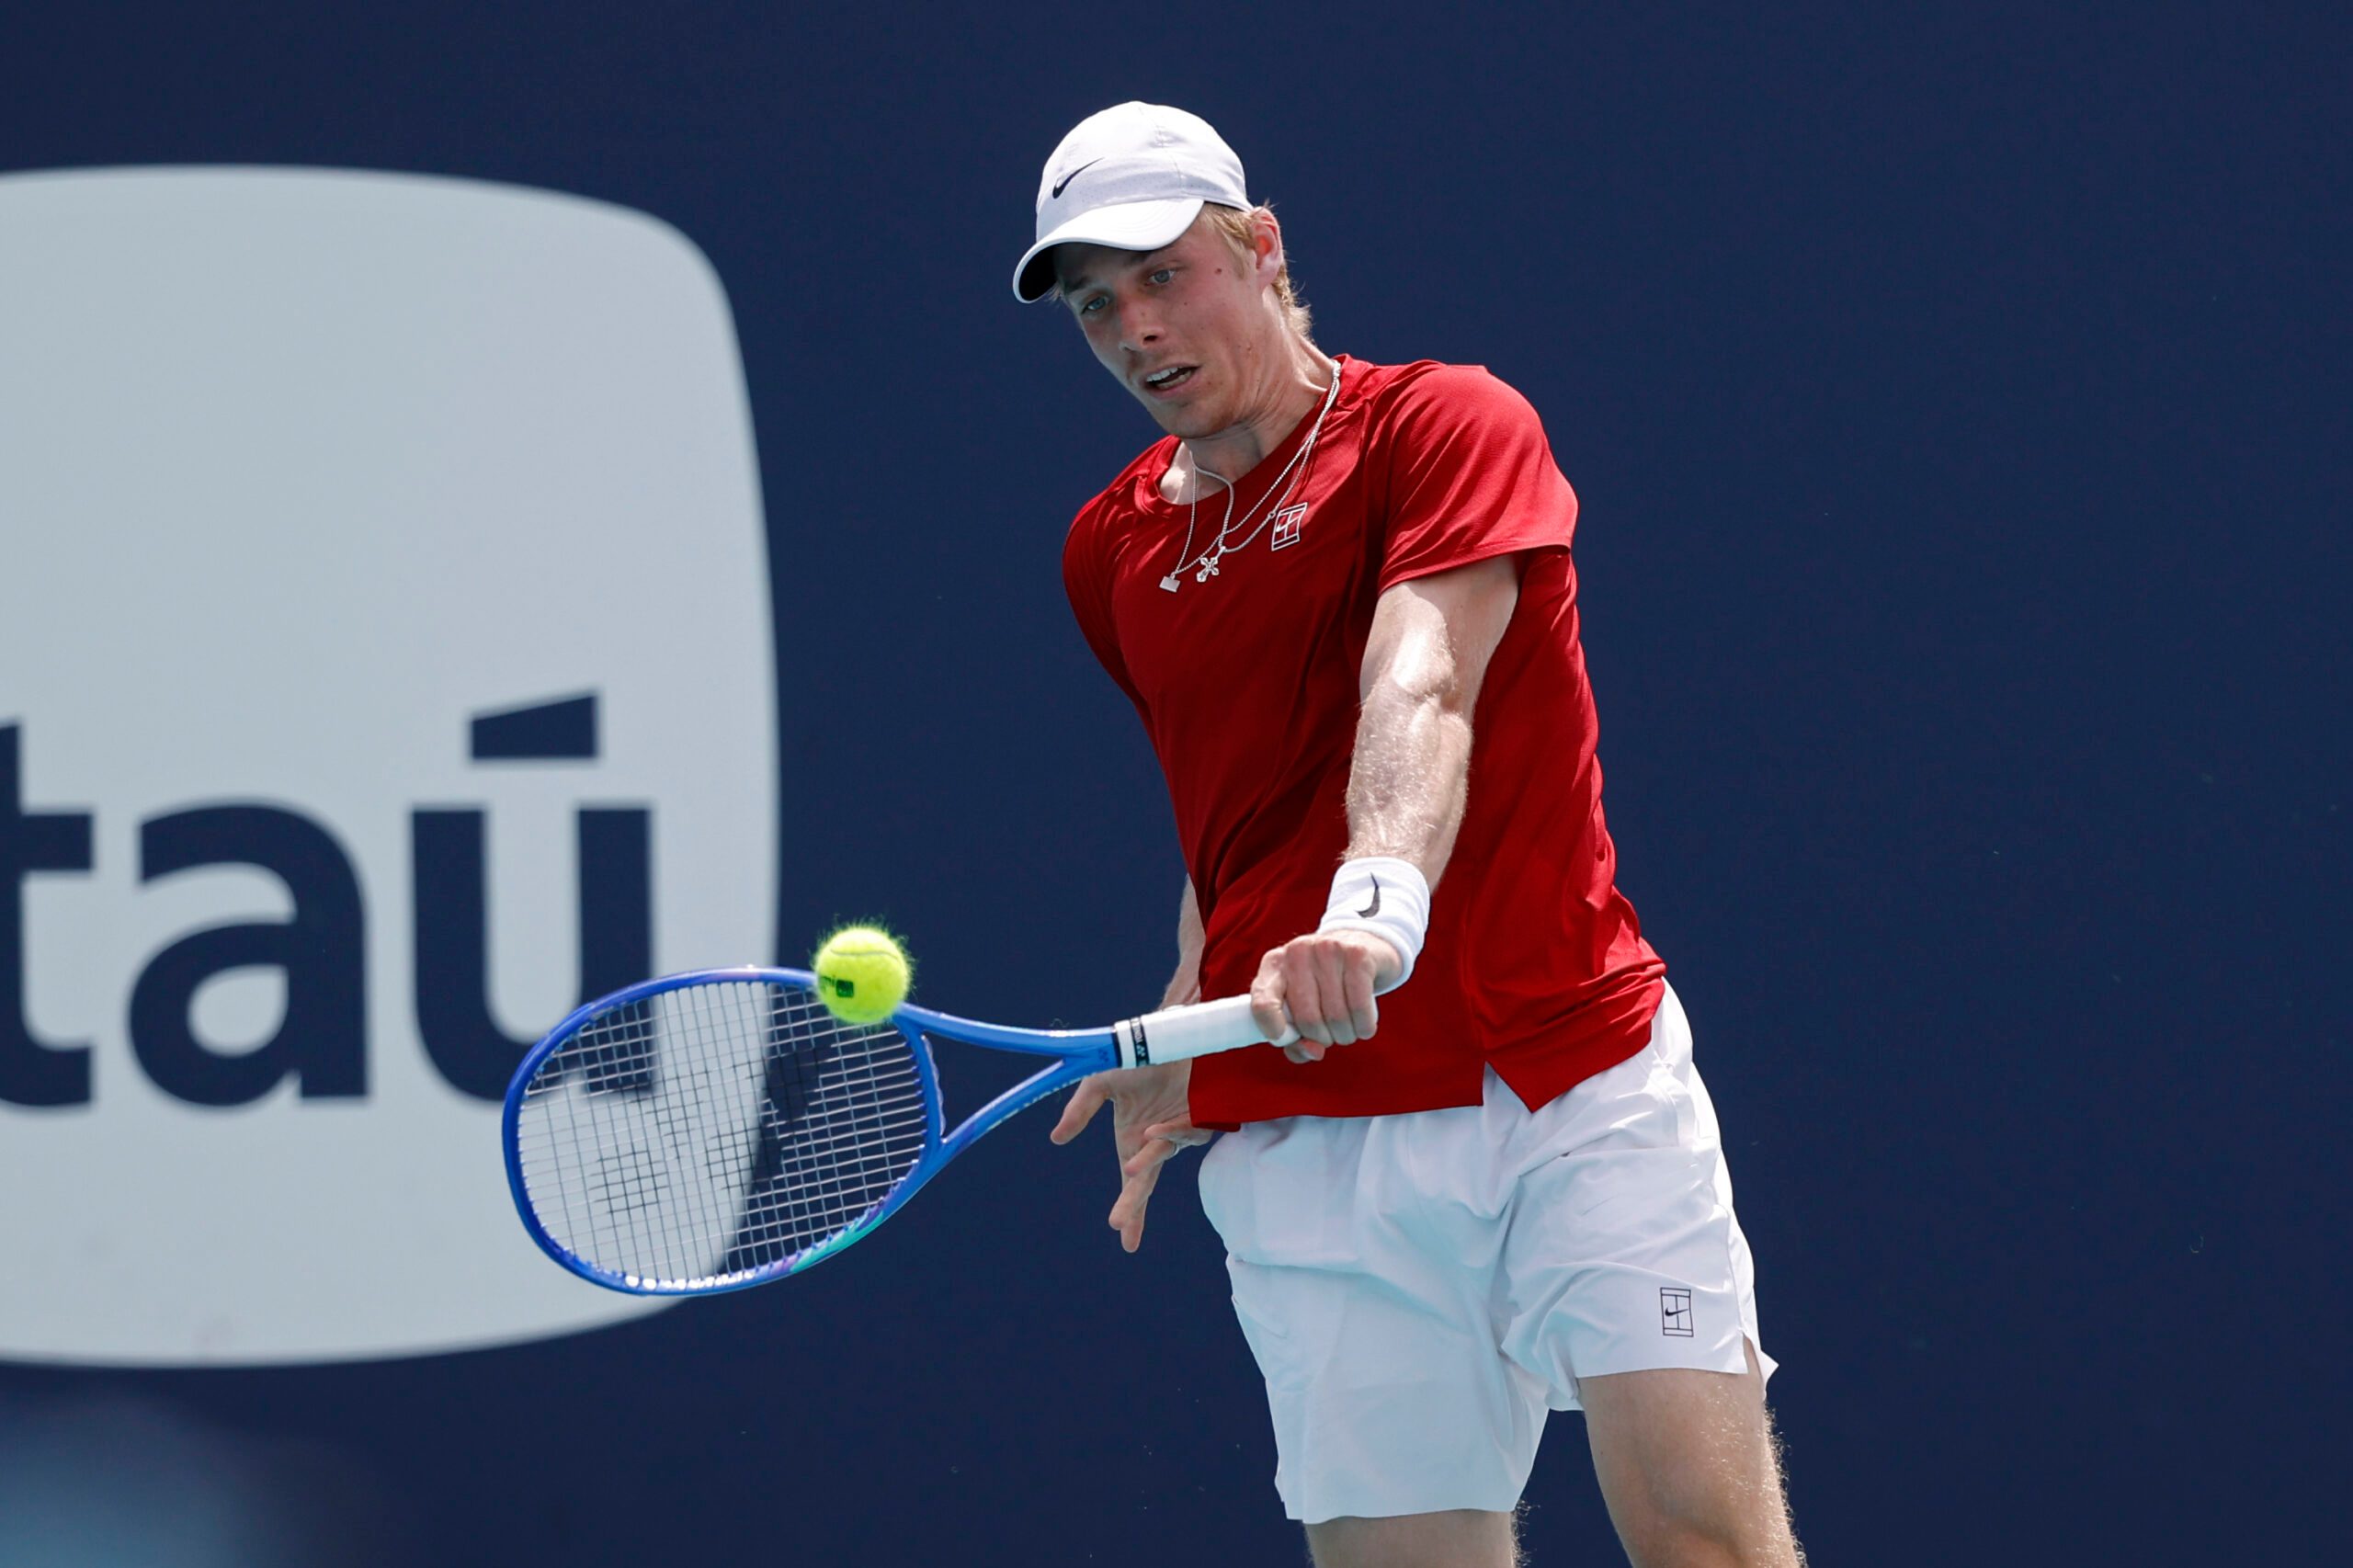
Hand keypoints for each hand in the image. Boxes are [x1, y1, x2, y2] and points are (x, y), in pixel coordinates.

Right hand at [1049, 1058, 1207, 1252]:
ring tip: (1131, 1165)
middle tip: (1118, 1226)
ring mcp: (1181, 1129)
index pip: (1133, 1184)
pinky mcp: (1202, 1115)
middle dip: (1133, 1205)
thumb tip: (1056, 1140)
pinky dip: (1170, 1134)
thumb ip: (1080, 1112)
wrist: (1167, 1030)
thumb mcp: (1099, 1084)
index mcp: (1134, 1139)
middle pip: (1146, 1183)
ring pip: (1163, 1153)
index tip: (1127, 1242)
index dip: (1131, 1211)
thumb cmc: (1136, 1059)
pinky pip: (1184, 1132)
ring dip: (1148, 1160)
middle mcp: (1158, 1141)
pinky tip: (1154, 1130)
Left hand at [1250, 929, 1398, 1061]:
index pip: (1262, 1003)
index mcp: (1274, 965)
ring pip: (1336, 1016)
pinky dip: (1364, 1026)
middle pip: (1307, 1019)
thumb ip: (1297, 1039)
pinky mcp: (1357, 955)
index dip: (1273, 1030)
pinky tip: (1364, 1025)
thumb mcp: (1302, 1005)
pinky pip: (1359, 1006)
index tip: (1289, 1039)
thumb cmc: (1325, 984)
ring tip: (1348, 1028)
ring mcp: (1327, 949)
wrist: (1361, 943)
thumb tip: (1313, 1051)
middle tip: (1331, 1034)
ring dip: (1346, 1035)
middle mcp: (1297, 953)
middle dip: (1323, 1038)